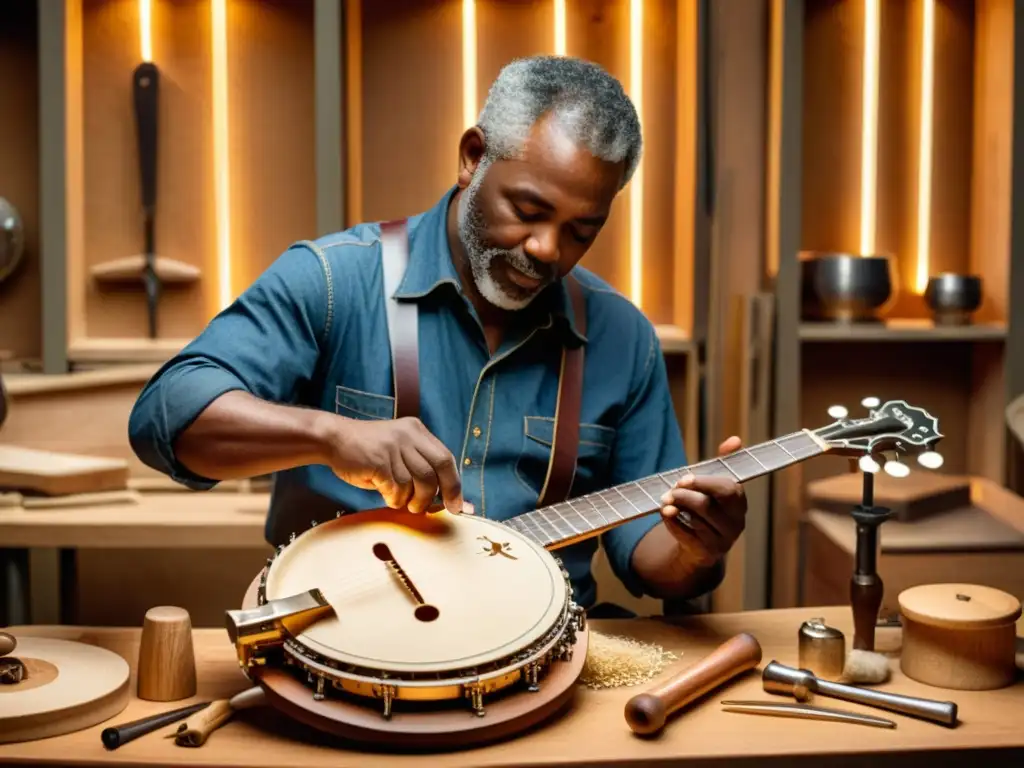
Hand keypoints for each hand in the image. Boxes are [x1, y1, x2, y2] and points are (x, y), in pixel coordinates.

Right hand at [325, 415, 462, 514]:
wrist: (333, 439)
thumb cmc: (366, 452)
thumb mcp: (397, 451)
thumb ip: (418, 468)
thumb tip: (444, 498)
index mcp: (416, 430)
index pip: (446, 458)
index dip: (454, 484)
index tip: (457, 505)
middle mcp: (409, 435)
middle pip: (438, 469)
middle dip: (441, 494)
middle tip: (429, 509)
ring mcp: (394, 447)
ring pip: (419, 482)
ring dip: (413, 500)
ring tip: (402, 502)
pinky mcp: (380, 460)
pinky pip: (397, 488)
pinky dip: (394, 499)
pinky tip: (387, 496)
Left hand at [657, 436, 746, 566]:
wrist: (702, 545)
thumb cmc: (709, 507)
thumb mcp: (715, 485)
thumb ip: (723, 462)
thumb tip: (735, 440)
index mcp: (739, 502)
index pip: (728, 490)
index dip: (704, 482)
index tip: (683, 478)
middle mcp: (736, 523)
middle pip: (707, 506)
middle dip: (685, 496)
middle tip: (669, 491)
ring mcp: (723, 541)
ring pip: (696, 520)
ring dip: (676, 507)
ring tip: (664, 500)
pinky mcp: (707, 553)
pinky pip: (686, 536)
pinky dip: (672, 523)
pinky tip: (665, 513)